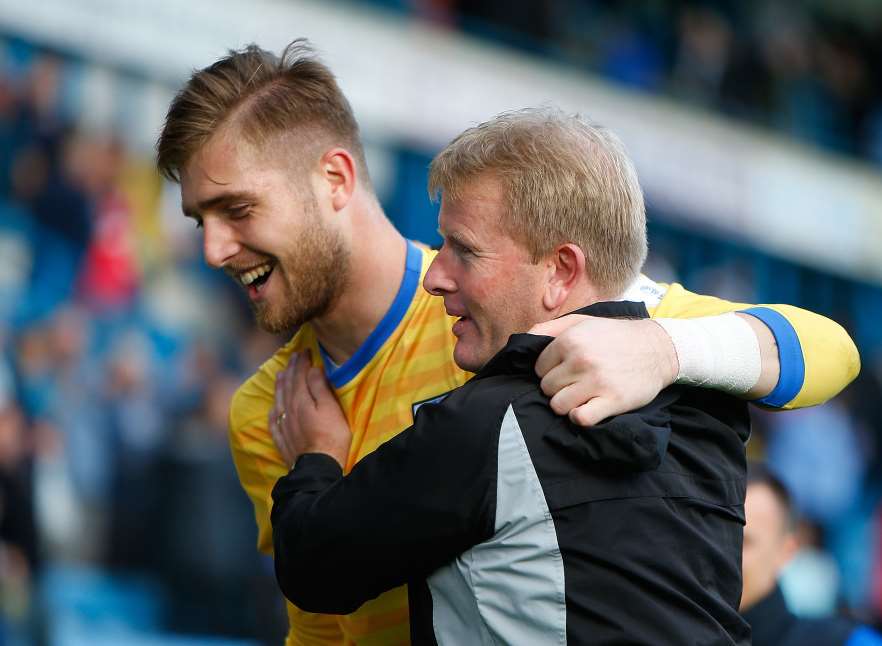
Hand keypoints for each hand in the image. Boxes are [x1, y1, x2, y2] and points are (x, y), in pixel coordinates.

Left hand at [271, 351, 351, 468]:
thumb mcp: (331, 408)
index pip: (299, 375)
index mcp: (300, 400)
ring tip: (281, 374)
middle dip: (290, 369)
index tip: (304, 350)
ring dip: (280, 385)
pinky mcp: (282, 440)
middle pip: (287, 385)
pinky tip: (273, 407)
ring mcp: (283, 426)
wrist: (318, 468)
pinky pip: (273, 420)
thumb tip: (312, 369)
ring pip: (278, 400)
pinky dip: (273, 409)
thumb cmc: (331, 436)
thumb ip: (319, 387)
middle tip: (292, 357)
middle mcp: (288, 410)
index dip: (301, 362)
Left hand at [530, 315, 678, 426]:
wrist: (658, 348)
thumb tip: (523, 340)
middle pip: (546, 388)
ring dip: (566, 404)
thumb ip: (549, 328)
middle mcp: (580, 359)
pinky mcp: (612, 400)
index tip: (565, 371)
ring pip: (557, 405)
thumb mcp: (582, 321)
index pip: (538, 368)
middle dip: (557, 388)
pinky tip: (588, 408)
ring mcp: (596, 381)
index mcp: (570, 340)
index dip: (550, 371)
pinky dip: (580, 417)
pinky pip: (579, 419)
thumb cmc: (615, 336)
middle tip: (575, 383)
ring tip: (581, 396)